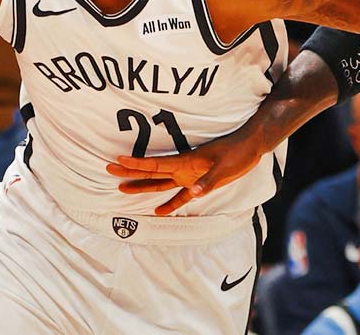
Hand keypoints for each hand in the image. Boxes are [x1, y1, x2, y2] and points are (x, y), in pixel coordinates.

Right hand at [105, 127, 267, 215]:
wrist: (250, 147)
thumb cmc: (237, 153)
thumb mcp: (224, 168)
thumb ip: (207, 181)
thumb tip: (192, 192)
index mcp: (185, 162)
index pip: (155, 164)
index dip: (136, 163)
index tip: (118, 160)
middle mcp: (182, 168)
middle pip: (151, 171)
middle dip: (130, 171)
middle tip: (109, 168)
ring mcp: (189, 175)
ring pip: (160, 182)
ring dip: (143, 186)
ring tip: (123, 189)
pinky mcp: (199, 182)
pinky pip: (179, 195)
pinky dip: (170, 203)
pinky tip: (158, 212)